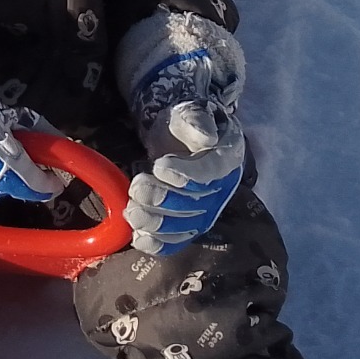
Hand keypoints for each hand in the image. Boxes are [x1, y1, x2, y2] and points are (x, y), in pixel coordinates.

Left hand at [118, 12, 247, 253]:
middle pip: (195, 203)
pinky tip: (139, 239)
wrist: (178, 142)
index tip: (160, 166)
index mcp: (228, 159)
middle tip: (137, 188)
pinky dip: (158, 244)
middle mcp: (220, 191)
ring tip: (132, 211)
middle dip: (163, 198)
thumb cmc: (185, 127)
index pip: (211, 172)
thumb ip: (196, 122)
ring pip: (184, 226)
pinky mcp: (187, 226)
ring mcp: (205, 212)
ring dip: (156, 222)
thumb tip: (206, 136)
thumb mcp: (189, 114)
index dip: (187, 174)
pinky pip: (176, 241)